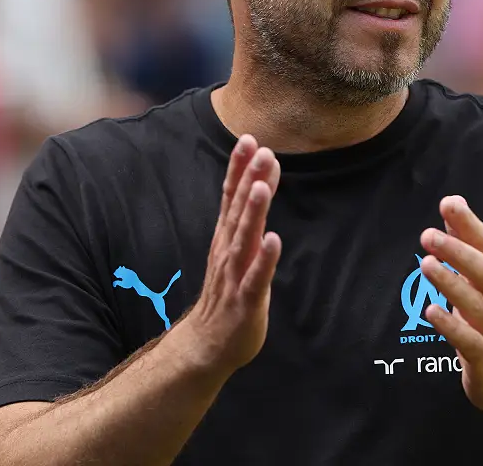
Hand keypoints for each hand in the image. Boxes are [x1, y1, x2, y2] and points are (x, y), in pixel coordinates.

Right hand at [174, 135, 281, 377]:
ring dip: (253, 212)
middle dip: (249, 180)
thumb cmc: (228, 292)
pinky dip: (264, 259)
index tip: (248, 138)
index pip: (231, 196)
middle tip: (260, 149)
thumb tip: (261, 179)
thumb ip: (248, 217)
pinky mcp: (246, 300)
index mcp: (227, 237)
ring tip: (262, 186)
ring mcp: (235, 275)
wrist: (208, 344)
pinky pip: (256, 277)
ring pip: (244, 239)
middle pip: (238, 211)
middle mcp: (228, 250)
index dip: (239, 168)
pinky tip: (273, 240)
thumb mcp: (238, 249)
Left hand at [419, 196, 482, 434]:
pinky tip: (430, 312)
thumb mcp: (481, 287)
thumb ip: (466, 249)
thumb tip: (451, 211)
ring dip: (451, 283)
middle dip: (457, 251)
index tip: (449, 203)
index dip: (469, 225)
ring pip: (476, 304)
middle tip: (428, 234)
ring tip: (426, 264)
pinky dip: (451, 326)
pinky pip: (469, 342)